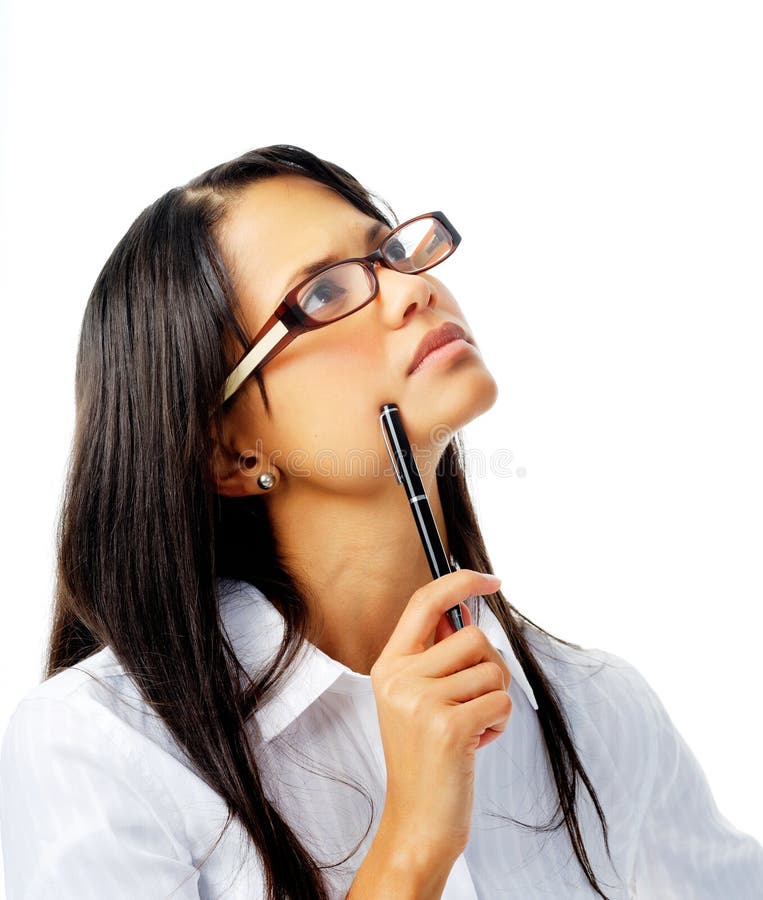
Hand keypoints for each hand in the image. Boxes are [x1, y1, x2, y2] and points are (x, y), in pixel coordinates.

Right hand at [370, 569, 511, 864]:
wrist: (417, 821)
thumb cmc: (426, 756)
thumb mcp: (417, 698)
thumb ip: (435, 654)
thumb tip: (465, 608)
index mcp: (388, 665)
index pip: (424, 602)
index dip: (460, 582)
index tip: (490, 580)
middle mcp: (399, 677)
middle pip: (473, 636)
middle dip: (490, 667)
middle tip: (474, 701)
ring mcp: (421, 701)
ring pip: (492, 670)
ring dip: (494, 698)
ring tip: (470, 726)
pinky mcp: (449, 726)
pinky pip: (501, 702)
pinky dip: (499, 724)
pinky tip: (475, 744)